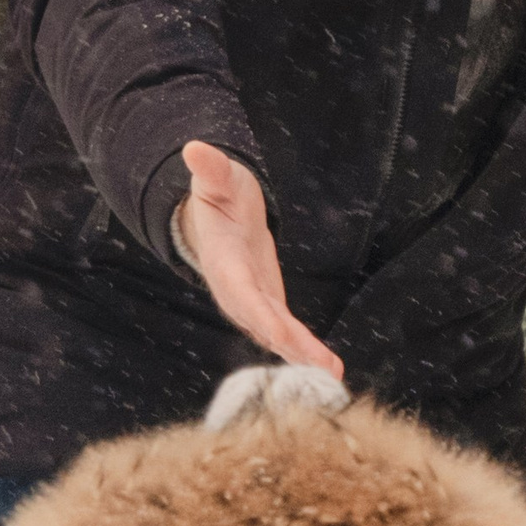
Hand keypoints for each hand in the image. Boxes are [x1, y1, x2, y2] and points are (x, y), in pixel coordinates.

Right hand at [177, 141, 342, 379]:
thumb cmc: (218, 195)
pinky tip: (330, 370)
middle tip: (316, 367)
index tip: (280, 333)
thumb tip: (195, 149)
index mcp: (224, 262)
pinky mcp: (269, 304)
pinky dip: (306, 352)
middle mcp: (237, 290)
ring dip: (302, 357)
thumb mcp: (215, 179)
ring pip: (277, 334)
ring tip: (330, 376)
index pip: (242, 291)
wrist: (218, 215)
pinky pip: (288, 332)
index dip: (260, 313)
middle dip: (288, 345)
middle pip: (262, 322)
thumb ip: (209, 170)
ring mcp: (253, 301)